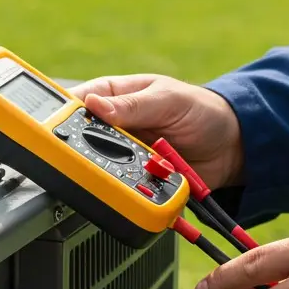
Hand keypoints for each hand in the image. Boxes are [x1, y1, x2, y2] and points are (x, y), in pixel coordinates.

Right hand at [68, 74, 244, 188]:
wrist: (232, 146)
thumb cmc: (201, 110)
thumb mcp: (168, 100)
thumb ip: (133, 105)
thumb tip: (94, 104)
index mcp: (114, 97)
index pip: (78, 104)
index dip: (64, 115)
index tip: (56, 127)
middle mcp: (114, 128)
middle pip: (83, 142)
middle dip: (90, 150)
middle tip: (105, 152)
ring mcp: (125, 155)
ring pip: (101, 169)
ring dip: (115, 172)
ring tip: (137, 167)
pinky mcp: (137, 180)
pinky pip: (125, 190)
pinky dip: (133, 191)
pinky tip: (143, 186)